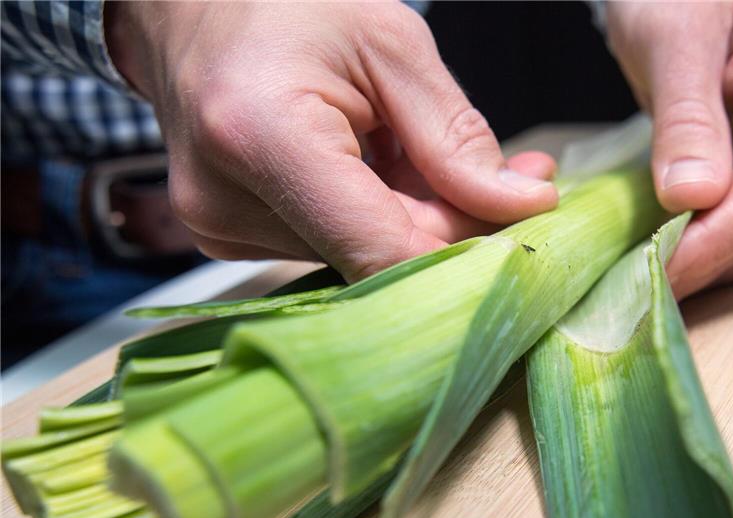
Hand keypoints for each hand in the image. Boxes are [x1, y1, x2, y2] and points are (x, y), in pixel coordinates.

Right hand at [105, 2, 557, 280]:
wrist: (191, 4)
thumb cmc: (285, 4)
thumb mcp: (391, 45)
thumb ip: (456, 138)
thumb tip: (523, 203)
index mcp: (263, 137)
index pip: (381, 251)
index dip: (463, 254)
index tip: (522, 227)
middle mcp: (226, 201)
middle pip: (376, 258)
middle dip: (452, 225)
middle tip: (513, 179)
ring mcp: (219, 227)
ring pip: (358, 255)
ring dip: (412, 217)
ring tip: (419, 151)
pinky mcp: (225, 235)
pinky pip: (328, 244)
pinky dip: (370, 216)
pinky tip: (377, 166)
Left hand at [607, 2, 732, 297]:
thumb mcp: (677, 37)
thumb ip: (686, 117)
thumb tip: (694, 199)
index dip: (715, 240)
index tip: (659, 273)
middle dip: (698, 255)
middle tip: (628, 288)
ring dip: (690, 256)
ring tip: (626, 276)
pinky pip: (726, 218)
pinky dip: (687, 239)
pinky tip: (642, 252)